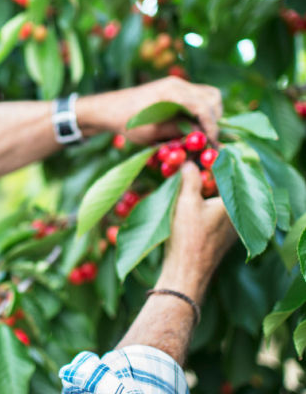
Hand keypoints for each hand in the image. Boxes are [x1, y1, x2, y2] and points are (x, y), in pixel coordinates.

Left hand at [86, 77, 222, 144]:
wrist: (110, 108)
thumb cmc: (127, 122)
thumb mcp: (153, 133)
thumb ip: (179, 132)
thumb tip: (202, 137)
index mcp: (172, 92)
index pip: (204, 108)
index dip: (211, 127)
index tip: (212, 144)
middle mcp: (178, 84)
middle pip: (212, 98)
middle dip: (214, 119)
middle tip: (208, 138)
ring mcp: (177, 84)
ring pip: (208, 95)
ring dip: (210, 113)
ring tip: (202, 132)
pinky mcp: (174, 88)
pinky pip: (198, 96)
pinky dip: (202, 109)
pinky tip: (193, 125)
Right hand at [156, 162, 236, 303]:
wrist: (186, 273)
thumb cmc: (188, 237)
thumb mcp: (186, 202)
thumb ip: (190, 178)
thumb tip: (188, 162)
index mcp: (235, 201)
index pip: (229, 169)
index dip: (214, 157)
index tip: (199, 149)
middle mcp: (239, 212)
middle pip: (225, 183)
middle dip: (207, 171)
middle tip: (189, 162)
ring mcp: (231, 225)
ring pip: (219, 197)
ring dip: (203, 187)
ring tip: (183, 178)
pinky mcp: (221, 234)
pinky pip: (215, 210)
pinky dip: (203, 202)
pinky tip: (186, 199)